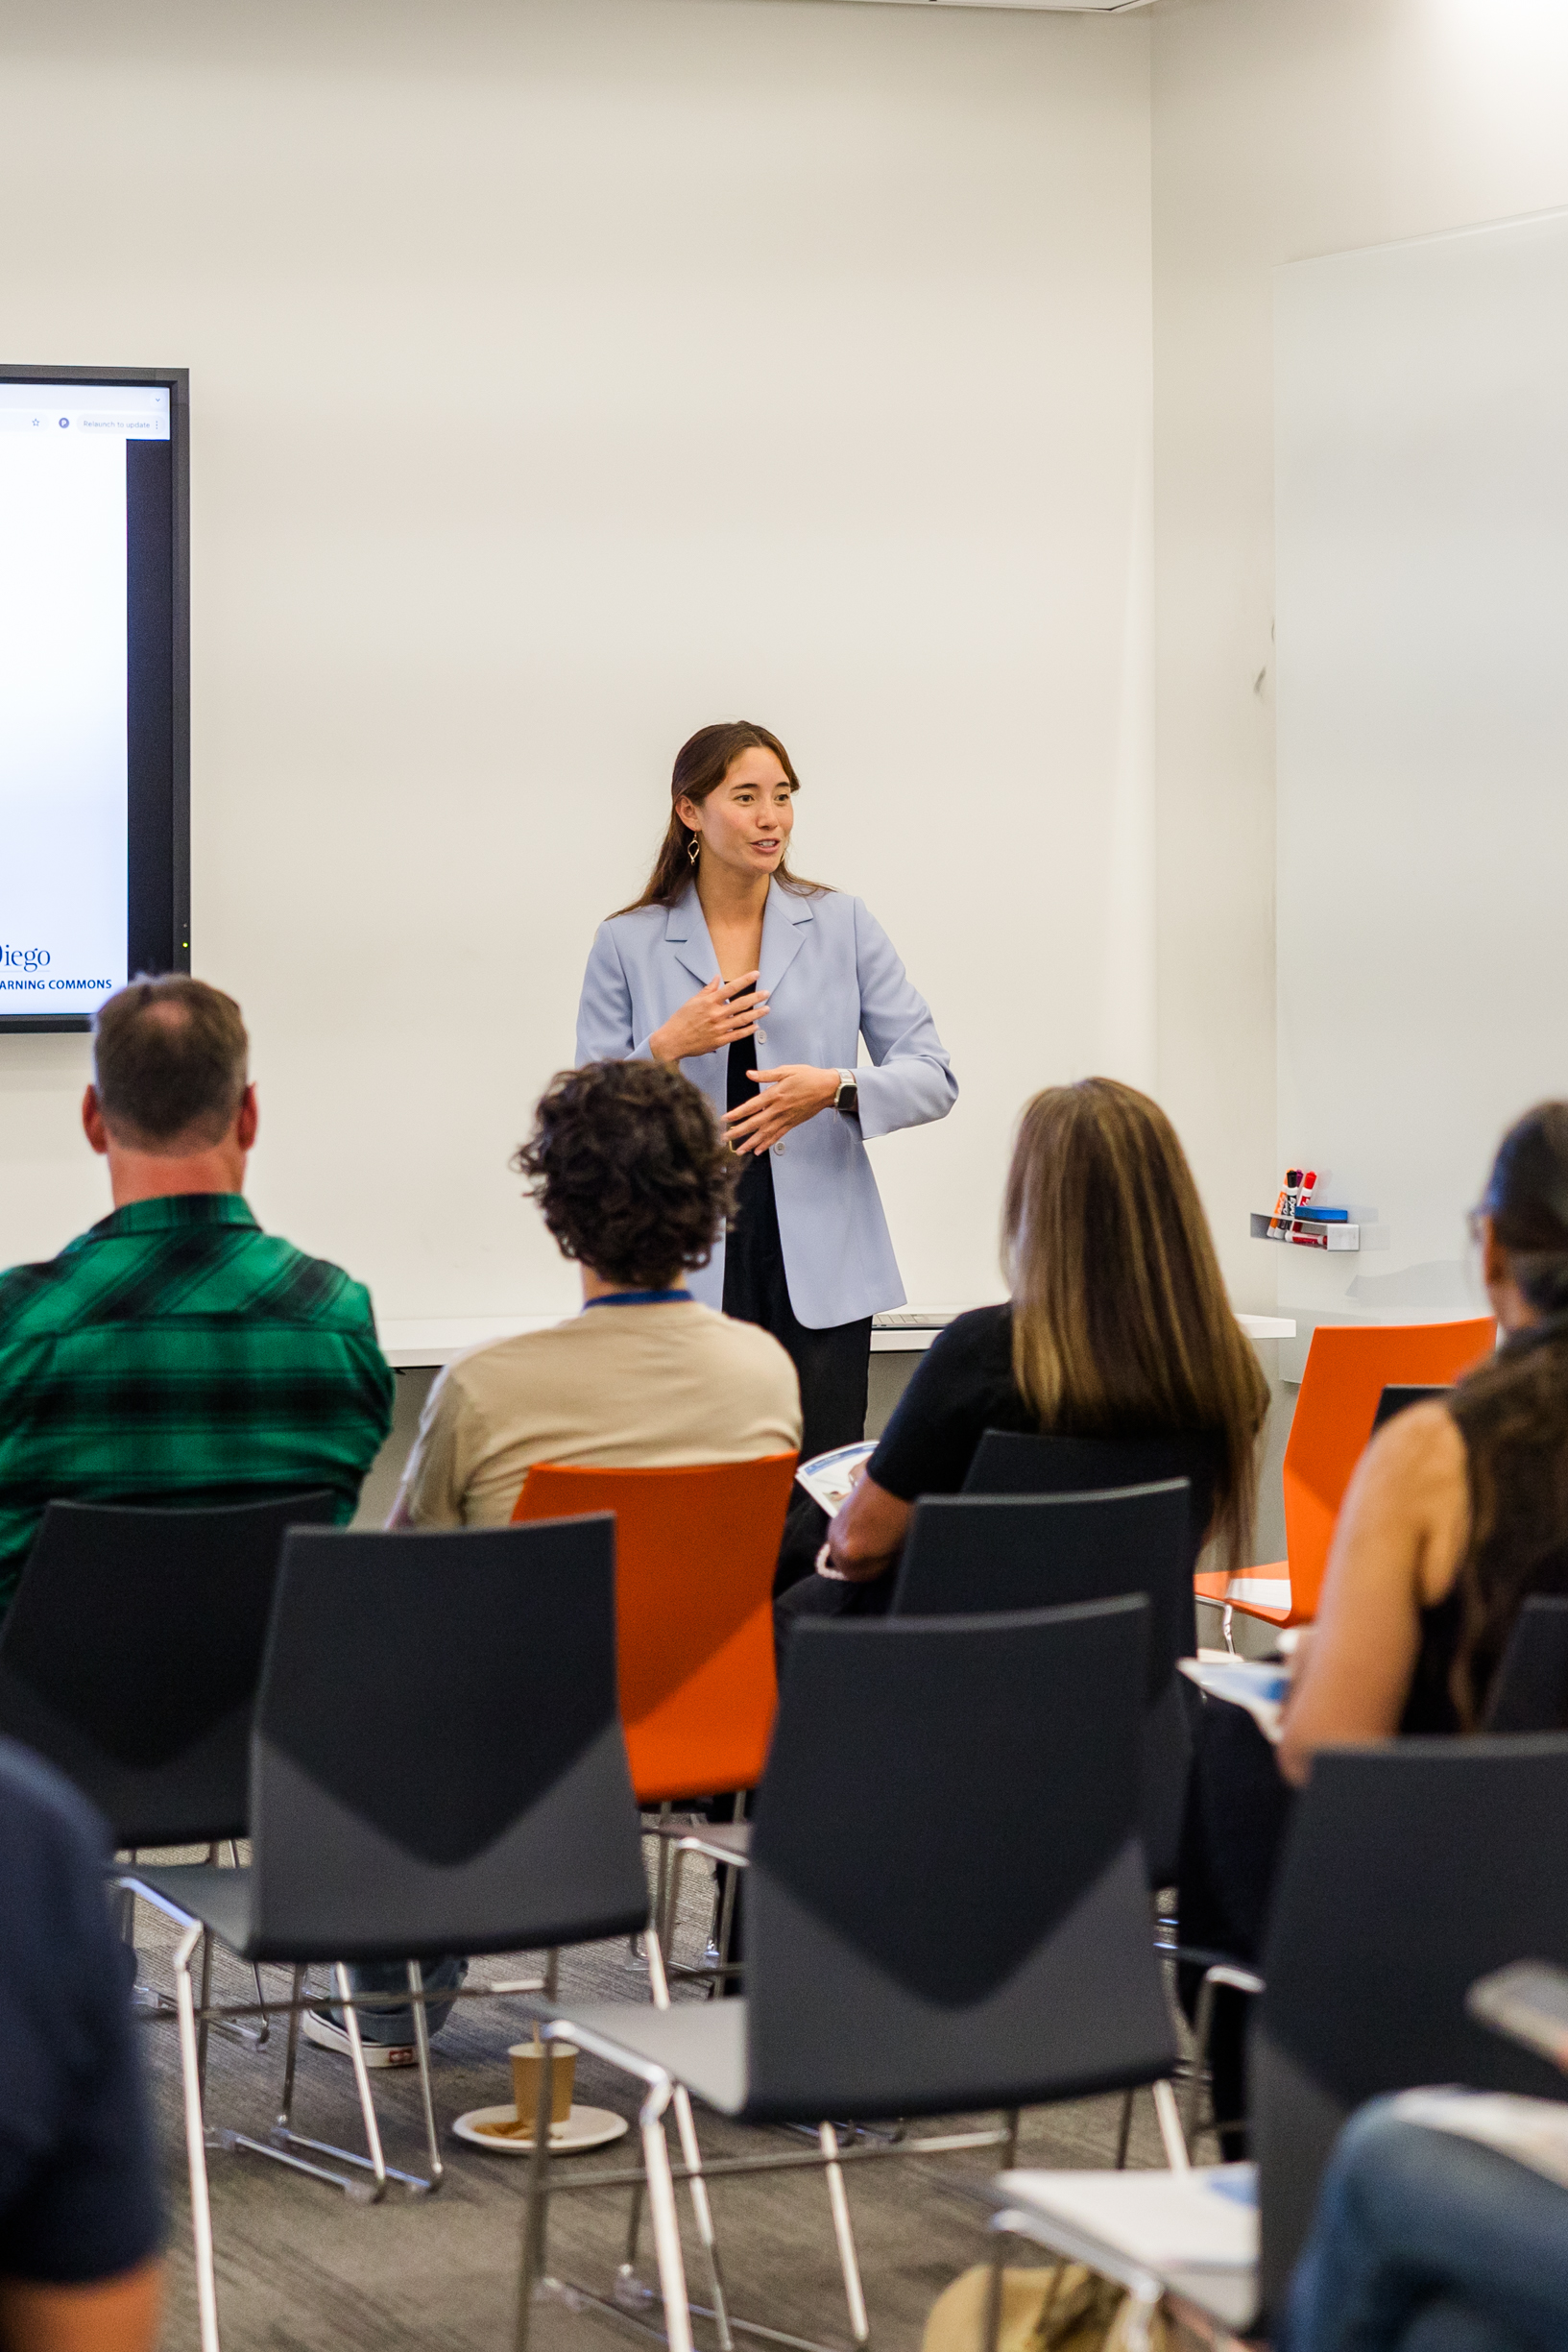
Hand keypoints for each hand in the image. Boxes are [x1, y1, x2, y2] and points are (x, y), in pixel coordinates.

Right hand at [650, 973, 768, 1064]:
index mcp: (709, 1002)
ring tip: (767, 1009)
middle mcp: (715, 1014)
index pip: (731, 988)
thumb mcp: (692, 1001)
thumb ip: (707, 990)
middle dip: (756, 997)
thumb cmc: (680, 1020)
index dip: (745, 980)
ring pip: (742, 1019)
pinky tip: (756, 1026)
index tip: (756, 974)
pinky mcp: (719, 1040)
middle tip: (766, 993)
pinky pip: (737, 1035)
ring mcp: (718, 1028)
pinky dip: (748, 1031)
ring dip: (757, 1014)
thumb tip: (717, 978)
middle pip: (741, 1003)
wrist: (673, 1040)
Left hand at [722, 1064, 837, 1154]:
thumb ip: (766, 1074)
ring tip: (739, 1150)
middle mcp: (778, 1109)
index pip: (751, 1106)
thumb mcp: (787, 1070)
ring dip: (751, 1142)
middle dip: (739, 1132)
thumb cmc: (809, 1077)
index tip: (725, 1119)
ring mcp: (785, 1118)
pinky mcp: (792, 1123)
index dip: (737, 1113)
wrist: (828, 1088)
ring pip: (765, 1133)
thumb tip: (749, 1074)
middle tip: (725, 1138)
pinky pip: (777, 1136)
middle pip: (755, 1123)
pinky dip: (767, 1144)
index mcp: (775, 1094)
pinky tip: (758, 1150)